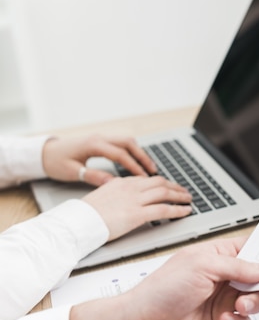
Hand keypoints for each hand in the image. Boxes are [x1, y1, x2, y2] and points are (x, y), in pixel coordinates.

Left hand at [42, 134, 157, 185]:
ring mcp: (100, 137)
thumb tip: (113, 182)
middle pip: (128, 143)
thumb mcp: (73, 172)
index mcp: (93, 144)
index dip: (134, 166)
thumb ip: (94, 176)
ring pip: (126, 141)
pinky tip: (136, 162)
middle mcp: (99, 138)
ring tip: (148, 167)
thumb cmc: (55, 162)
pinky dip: (131, 151)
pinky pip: (121, 143)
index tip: (144, 177)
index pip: (120, 154)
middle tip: (153, 170)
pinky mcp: (100, 141)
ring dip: (139, 152)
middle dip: (143, 156)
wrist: (43, 152)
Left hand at [70, 237, 258, 319]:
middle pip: (258, 276)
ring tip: (239, 305)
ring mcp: (224, 300)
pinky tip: (224, 319)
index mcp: (217, 256)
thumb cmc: (162, 289)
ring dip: (252, 303)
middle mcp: (223, 277)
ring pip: (256, 300)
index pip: (250, 249)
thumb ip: (238, 266)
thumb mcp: (203, 266)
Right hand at [82, 176, 191, 240]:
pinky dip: (178, 210)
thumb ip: (116, 193)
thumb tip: (123, 197)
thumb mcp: (102, 196)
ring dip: (180, 196)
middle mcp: (131, 188)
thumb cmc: (86, 214)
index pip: (148, 180)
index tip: (170, 187)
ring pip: (165, 193)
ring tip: (188, 200)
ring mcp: (135, 200)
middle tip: (184, 192)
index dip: (162, 183)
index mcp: (122, 183)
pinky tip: (185, 211)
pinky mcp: (137, 214)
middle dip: (175, 187)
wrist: (78, 222)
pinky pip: (164, 209)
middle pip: (160, 183)